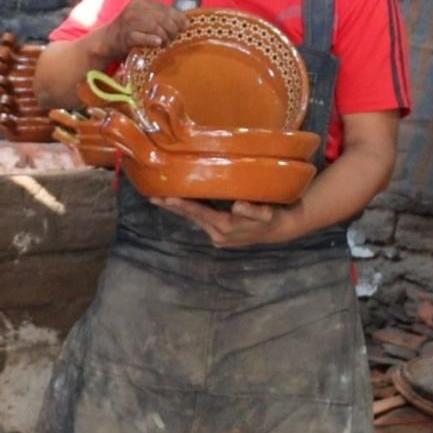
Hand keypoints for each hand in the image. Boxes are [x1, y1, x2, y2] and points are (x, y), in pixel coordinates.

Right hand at [100, 0, 187, 61]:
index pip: (165, 8)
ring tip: (166, 43)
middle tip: (175, 38)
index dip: (178, 18)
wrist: (108, 40)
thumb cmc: (132, 30)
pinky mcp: (125, 35)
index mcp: (141, 2)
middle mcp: (135, 8)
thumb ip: (161, 17)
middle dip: (172, 29)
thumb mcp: (145, 18)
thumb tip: (186, 22)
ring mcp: (129, 21)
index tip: (186, 26)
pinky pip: (142, 37)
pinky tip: (158, 43)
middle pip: (162, 18)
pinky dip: (152, 40)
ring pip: (154, 27)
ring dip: (164, 36)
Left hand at [151, 197, 302, 247]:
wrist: (280, 230)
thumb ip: (254, 210)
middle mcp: (218, 234)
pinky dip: (190, 211)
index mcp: (226, 227)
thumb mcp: (267, 213)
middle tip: (152, 196)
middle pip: (192, 217)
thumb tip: (237, 206)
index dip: (182, 205)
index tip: (166, 198)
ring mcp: (217, 236)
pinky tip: (180, 203)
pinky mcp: (219, 235)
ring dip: (179, 210)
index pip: (200, 213)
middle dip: (173, 207)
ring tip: (161, 198)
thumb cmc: (274, 216)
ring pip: (195, 219)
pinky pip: (201, 220)